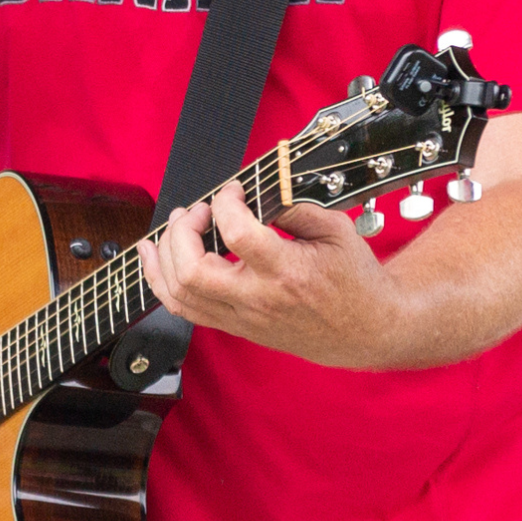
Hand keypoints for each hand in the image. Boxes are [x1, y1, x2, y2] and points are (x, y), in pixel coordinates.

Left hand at [134, 180, 390, 367]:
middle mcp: (258, 300)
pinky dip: (162, 282)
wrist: (365, 331)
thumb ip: (293, 207)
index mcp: (287, 272)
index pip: (237, 234)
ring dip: (165, 255)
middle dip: (183, 231)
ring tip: (172, 226)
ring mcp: (243, 318)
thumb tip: (253, 192)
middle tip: (198, 210)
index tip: (233, 190)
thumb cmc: (353, 279)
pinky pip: (185, 309)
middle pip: (193, 271)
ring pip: (180, 294)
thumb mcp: (336, 230)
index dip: (225, 202)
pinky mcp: (236, 327)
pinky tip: (156, 258)